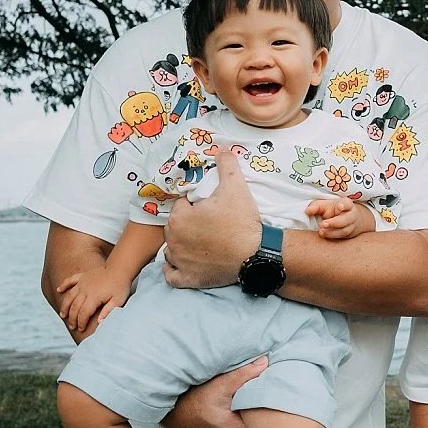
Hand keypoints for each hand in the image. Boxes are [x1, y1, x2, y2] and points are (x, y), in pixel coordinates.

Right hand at [55, 267, 129, 336]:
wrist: (120, 268)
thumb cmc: (121, 285)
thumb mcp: (118, 300)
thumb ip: (108, 311)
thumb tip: (99, 322)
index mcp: (94, 297)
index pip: (83, 313)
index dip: (81, 322)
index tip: (81, 329)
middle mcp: (85, 290)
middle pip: (75, 307)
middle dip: (72, 318)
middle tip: (72, 326)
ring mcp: (82, 282)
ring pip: (69, 296)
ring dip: (65, 306)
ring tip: (62, 315)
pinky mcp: (83, 276)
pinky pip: (70, 280)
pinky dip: (64, 285)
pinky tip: (59, 290)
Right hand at [160, 355, 269, 427]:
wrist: (174, 415)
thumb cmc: (192, 404)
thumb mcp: (219, 386)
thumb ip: (244, 375)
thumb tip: (265, 362)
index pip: (273, 427)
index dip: (279, 407)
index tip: (278, 391)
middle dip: (273, 407)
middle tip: (274, 388)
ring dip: (262, 410)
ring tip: (264, 393)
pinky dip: (254, 414)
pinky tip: (252, 401)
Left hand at [163, 151, 261, 287]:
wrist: (256, 255)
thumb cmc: (242, 222)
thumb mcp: (236, 187)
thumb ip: (226, 165)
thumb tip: (222, 148)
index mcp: (179, 218)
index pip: (182, 206)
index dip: (195, 205)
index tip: (210, 208)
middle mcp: (173, 240)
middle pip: (175, 227)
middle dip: (188, 224)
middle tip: (209, 224)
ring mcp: (179, 262)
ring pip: (172, 250)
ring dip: (181, 245)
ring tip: (201, 242)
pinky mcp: (187, 279)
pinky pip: (172, 275)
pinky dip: (175, 270)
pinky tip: (185, 263)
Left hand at [305, 198, 374, 239]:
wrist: (349, 219)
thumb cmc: (334, 210)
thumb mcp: (326, 205)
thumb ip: (316, 207)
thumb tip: (308, 210)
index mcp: (346, 205)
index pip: (347, 204)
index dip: (344, 205)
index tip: (340, 206)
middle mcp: (351, 216)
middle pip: (346, 219)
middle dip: (334, 222)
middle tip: (323, 224)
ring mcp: (351, 226)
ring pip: (344, 230)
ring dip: (332, 232)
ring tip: (321, 232)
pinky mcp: (348, 235)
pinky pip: (341, 237)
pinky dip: (332, 237)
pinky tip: (324, 235)